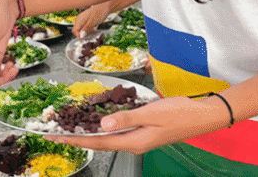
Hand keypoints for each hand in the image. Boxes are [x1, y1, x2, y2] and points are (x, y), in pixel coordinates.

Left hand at [45, 95, 230, 154]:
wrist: (202, 116)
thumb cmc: (179, 113)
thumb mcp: (152, 113)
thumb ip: (126, 119)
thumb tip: (102, 125)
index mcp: (133, 142)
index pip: (98, 142)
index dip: (75, 139)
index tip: (56, 137)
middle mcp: (134, 144)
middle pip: (100, 142)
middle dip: (77, 137)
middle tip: (56, 132)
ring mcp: (139, 140)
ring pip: (109, 138)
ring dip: (89, 133)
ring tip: (71, 127)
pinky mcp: (144, 133)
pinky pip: (119, 132)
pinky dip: (105, 127)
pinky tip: (98, 121)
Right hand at [72, 2, 112, 37]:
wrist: (104, 7)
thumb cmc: (99, 12)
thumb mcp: (93, 22)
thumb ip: (86, 29)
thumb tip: (81, 36)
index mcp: (79, 19)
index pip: (74, 31)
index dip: (79, 36)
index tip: (85, 38)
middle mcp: (79, 19)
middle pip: (77, 31)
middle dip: (83, 34)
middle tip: (91, 34)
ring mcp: (82, 19)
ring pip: (81, 30)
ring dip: (87, 32)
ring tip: (93, 29)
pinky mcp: (85, 20)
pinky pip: (85, 27)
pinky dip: (89, 29)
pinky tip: (93, 27)